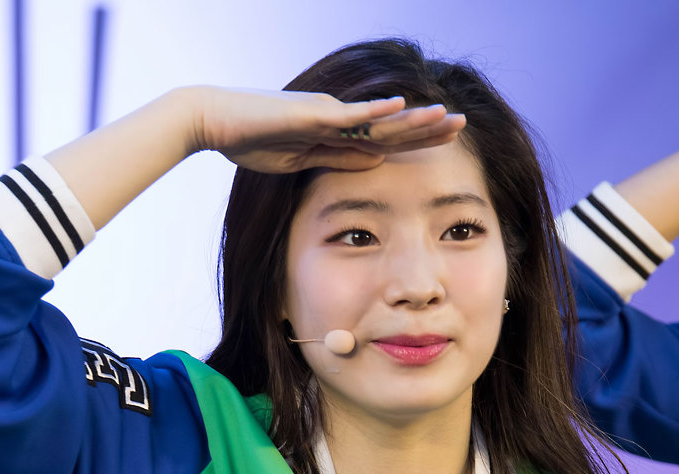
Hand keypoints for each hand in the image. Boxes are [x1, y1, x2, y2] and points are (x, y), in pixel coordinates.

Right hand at [191, 86, 464, 173]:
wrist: (216, 121)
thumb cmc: (252, 140)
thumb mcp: (302, 160)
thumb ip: (338, 159)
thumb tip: (374, 162)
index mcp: (337, 133)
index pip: (386, 139)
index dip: (418, 140)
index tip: (448, 140)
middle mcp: (339, 118)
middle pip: (392, 125)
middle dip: (428, 127)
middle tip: (463, 125)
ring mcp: (327, 113)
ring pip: (380, 117)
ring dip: (413, 118)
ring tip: (445, 116)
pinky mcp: (311, 113)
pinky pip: (349, 114)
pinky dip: (375, 111)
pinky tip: (401, 106)